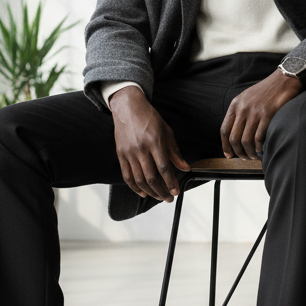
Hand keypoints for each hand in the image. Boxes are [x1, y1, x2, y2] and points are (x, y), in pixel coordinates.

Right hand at [109, 87, 189, 201]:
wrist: (128, 107)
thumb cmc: (148, 117)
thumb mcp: (167, 131)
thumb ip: (175, 151)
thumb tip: (185, 167)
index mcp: (154, 142)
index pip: (164, 168)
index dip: (170, 182)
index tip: (176, 191)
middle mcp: (140, 149)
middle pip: (151, 177)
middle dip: (161, 191)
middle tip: (169, 198)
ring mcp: (129, 153)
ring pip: (139, 180)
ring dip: (150, 192)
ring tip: (158, 196)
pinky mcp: (121, 154)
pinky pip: (126, 176)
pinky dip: (134, 187)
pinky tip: (142, 192)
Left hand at [220, 69, 302, 159]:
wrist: (283, 79)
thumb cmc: (266, 91)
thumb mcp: (247, 97)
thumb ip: (239, 113)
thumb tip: (235, 133)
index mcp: (235, 105)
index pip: (224, 129)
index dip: (225, 145)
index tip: (229, 154)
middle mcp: (243, 108)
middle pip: (234, 138)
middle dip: (238, 152)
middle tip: (244, 158)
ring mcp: (255, 112)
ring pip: (246, 140)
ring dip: (249, 153)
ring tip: (253, 156)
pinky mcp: (268, 115)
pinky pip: (259, 137)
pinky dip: (259, 147)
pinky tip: (262, 150)